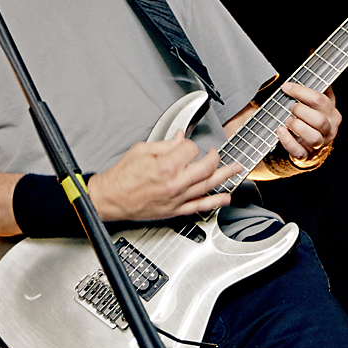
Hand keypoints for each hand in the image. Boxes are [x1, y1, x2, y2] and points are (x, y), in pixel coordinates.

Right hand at [88, 130, 242, 221]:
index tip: (186, 145)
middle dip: (215, 158)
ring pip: (208, 186)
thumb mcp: (141, 150)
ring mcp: (177, 198)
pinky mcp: (175, 210)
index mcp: (166, 165)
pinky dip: (215, 202)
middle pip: (206, 167)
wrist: (111, 199)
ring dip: (225, 177)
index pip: (191, 149)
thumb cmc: (121, 177)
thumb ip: (165, 144)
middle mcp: (175, 183)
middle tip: (218, 153)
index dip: (190, 144)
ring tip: (236, 170)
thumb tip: (179, 137)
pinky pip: (200, 206)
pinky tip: (225, 197)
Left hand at [276, 81, 340, 162]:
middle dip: (301, 111)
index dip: (301, 92)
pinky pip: (299, 151)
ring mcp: (319, 143)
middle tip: (291, 107)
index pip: (320, 100)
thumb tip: (310, 60)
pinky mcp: (307, 156)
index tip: (286, 87)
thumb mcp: (313, 102)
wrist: (308, 144)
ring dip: (297, 126)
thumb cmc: (308, 118)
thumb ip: (311, 87)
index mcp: (331, 112)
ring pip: (313, 137)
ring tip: (287, 121)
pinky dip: (287, 141)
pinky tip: (280, 131)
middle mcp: (329, 128)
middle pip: (320, 120)